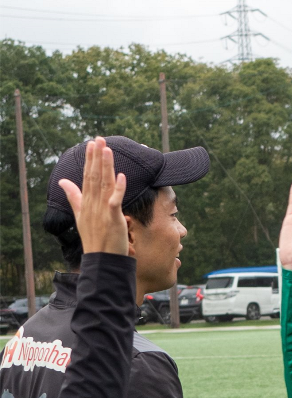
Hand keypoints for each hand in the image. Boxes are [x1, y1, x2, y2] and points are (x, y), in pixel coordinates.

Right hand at [59, 137, 128, 255]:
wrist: (101, 258)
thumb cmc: (94, 237)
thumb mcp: (80, 214)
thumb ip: (73, 196)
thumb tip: (63, 181)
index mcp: (86, 202)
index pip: (88, 176)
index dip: (90, 159)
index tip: (92, 144)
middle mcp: (93, 204)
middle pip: (94, 176)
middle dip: (96, 157)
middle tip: (98, 139)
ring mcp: (102, 211)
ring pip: (104, 184)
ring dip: (106, 166)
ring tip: (107, 149)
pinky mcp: (113, 218)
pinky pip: (115, 201)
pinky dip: (119, 189)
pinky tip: (121, 176)